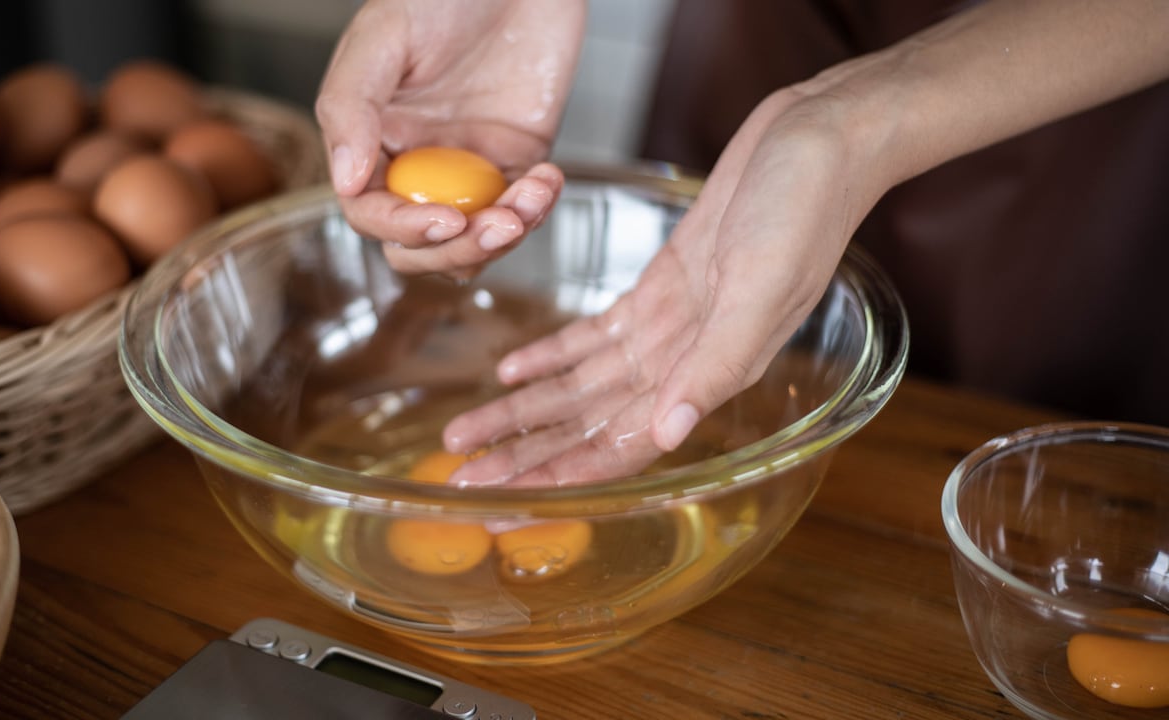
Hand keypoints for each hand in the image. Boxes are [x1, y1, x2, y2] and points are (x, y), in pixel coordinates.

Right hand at [315, 0, 583, 277]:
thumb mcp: (381, 37)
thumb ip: (351, 107)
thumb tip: (345, 181)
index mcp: (372, 141)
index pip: (372, 212)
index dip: (403, 228)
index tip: (441, 222)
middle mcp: (417, 164)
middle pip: (423, 243)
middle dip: (458, 249)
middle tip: (492, 228)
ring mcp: (469, 169)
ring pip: (475, 240)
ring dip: (504, 237)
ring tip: (529, 199)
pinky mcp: (516, 162)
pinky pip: (522, 211)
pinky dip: (537, 209)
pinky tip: (547, 180)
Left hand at [442, 87, 892, 486]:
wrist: (820, 139)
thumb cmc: (804, 209)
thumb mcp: (760, 286)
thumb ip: (715, 364)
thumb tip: (670, 434)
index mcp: (712, 371)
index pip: (622, 443)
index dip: (561, 476)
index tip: (503, 500)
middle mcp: (686, 360)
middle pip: (589, 421)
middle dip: (524, 450)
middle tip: (460, 472)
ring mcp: (671, 324)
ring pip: (582, 382)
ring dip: (525, 408)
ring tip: (466, 431)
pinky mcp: (662, 286)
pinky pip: (596, 334)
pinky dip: (553, 354)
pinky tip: (512, 370)